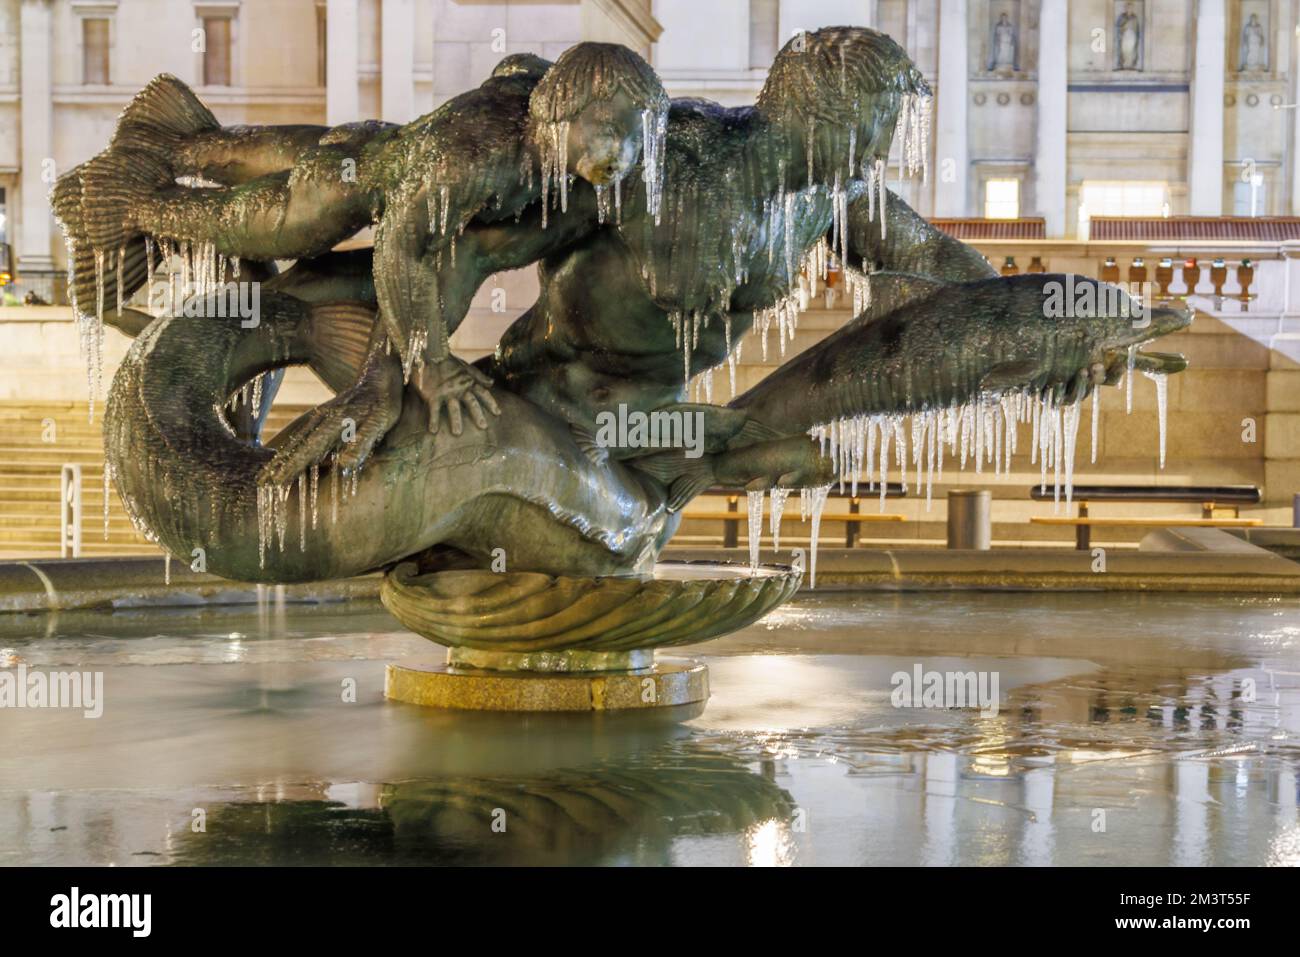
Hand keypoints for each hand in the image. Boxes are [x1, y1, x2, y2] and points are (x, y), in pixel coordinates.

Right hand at [258, 347, 402, 486]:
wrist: (380, 373)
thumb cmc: (383, 402)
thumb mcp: (379, 423)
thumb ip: (361, 443)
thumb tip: (343, 465)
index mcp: (333, 425)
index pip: (308, 451)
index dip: (292, 467)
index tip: (276, 483)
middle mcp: (321, 420)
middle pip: (295, 446)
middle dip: (278, 465)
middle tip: (260, 483)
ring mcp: (320, 416)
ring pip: (295, 439)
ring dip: (280, 456)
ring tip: (265, 472)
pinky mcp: (323, 414)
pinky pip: (301, 432)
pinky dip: (289, 445)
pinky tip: (282, 452)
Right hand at [412, 357, 499, 434]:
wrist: (429, 353)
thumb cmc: (448, 361)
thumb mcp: (466, 368)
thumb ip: (479, 376)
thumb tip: (492, 383)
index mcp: (468, 382)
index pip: (483, 393)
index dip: (491, 403)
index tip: (498, 413)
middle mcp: (459, 388)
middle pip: (471, 403)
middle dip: (478, 415)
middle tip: (483, 427)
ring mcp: (446, 392)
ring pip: (454, 409)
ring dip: (456, 421)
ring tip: (457, 433)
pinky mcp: (433, 395)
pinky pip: (434, 410)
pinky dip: (434, 420)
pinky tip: (433, 431)